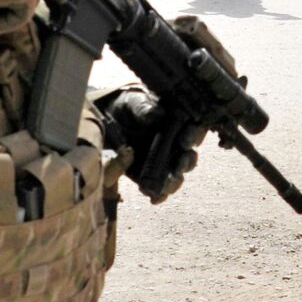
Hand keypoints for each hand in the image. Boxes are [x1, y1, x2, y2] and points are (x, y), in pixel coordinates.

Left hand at [96, 86, 196, 201]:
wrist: (108, 120)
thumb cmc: (128, 108)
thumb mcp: (134, 103)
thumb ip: (144, 108)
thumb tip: (156, 114)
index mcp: (178, 124)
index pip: (193, 131)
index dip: (193, 136)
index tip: (184, 141)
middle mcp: (175, 145)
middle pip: (188, 157)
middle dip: (186, 163)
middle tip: (178, 166)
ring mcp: (163, 162)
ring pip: (177, 175)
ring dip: (174, 181)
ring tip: (166, 184)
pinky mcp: (149, 175)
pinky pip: (159, 188)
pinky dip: (159, 195)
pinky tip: (155, 198)